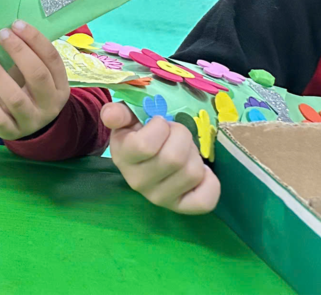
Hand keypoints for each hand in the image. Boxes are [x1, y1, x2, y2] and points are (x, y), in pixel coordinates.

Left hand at [0, 21, 69, 139]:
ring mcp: (32, 120)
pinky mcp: (12, 132)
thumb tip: (9, 29)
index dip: (35, 39)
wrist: (34, 130)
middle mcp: (50, 104)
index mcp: (60, 86)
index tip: (16, 24)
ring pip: (15, 98)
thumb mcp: (38, 76)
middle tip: (1, 34)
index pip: (52, 59)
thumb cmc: (32, 92)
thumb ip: (29, 58)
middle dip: (18, 51)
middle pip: (37, 75)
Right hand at [101, 102, 219, 213]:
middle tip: (175, 135)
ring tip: (184, 151)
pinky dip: (210, 182)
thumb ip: (118, 113)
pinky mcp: (180, 207)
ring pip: (192, 173)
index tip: (159, 123)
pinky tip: (201, 171)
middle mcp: (138, 182)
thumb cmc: (137, 132)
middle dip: (182, 137)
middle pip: (174, 159)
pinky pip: (205, 200)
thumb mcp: (126, 119)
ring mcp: (159, 198)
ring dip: (194, 155)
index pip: (145, 146)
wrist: (143, 156)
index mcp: (122, 158)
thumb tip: (110, 115)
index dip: (160, 127)